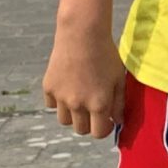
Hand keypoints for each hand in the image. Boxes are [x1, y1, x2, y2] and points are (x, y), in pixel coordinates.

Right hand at [43, 23, 125, 137]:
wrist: (82, 34)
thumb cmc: (106, 55)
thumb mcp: (119, 79)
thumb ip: (120, 103)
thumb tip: (119, 121)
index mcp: (99, 104)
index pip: (98, 133)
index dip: (105, 129)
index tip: (108, 121)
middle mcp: (77, 104)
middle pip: (80, 129)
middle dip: (89, 123)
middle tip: (94, 111)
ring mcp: (61, 97)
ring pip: (65, 120)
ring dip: (73, 115)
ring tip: (81, 100)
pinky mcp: (48, 87)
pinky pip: (52, 105)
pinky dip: (59, 102)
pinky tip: (68, 88)